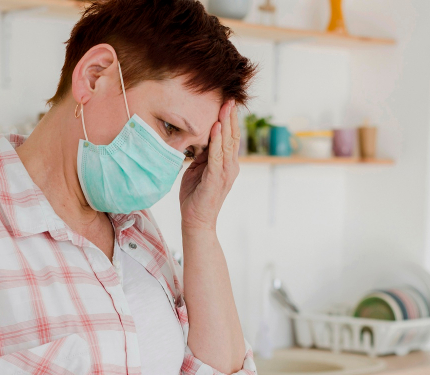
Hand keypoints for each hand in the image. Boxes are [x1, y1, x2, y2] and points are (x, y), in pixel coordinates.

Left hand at [179, 100, 240, 233]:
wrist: (196, 221)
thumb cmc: (195, 196)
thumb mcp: (198, 169)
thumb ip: (202, 154)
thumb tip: (199, 138)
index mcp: (227, 164)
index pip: (230, 137)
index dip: (229, 120)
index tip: (226, 102)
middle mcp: (230, 166)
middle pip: (233, 136)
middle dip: (231, 116)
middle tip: (229, 97)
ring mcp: (225, 173)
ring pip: (228, 143)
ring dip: (226, 124)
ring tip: (224, 106)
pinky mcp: (215, 179)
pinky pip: (217, 156)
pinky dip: (217, 141)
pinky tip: (216, 127)